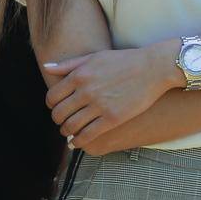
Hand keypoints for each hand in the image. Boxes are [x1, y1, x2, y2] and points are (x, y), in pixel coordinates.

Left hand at [44, 41, 176, 151]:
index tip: (55, 108)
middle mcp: (86, 91)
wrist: (153, 68)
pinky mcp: (113, 118)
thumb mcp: (94, 57)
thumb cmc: (124, 61)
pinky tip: (77, 142)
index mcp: (79, 75)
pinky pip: (88, 135)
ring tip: (69, 132)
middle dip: (58, 120)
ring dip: (66, 131)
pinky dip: (79, 141)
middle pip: (59, 113)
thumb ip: (69, 64)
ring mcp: (99, 105)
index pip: (52, 97)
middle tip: (61, 122)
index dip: (51, 105)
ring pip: (71, 126)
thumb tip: (46, 67)